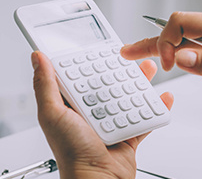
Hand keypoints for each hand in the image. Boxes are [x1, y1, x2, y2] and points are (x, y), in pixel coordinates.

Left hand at [31, 51, 173, 178]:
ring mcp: (113, 123)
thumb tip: (37, 59)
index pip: (85, 78)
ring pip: (130, 98)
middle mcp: (94, 113)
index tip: (103, 50)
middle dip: (123, 71)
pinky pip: (146, 118)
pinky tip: (162, 99)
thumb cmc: (73, 153)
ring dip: (142, 85)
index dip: (94, 63)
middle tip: (131, 58)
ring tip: (149, 71)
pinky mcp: (129, 134)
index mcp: (74, 106)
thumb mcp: (53, 115)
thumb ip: (46, 86)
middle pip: (111, 85)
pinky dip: (157, 108)